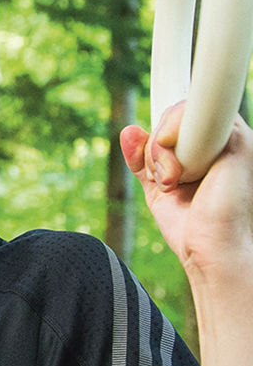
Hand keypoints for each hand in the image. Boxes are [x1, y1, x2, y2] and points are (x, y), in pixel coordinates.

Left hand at [120, 102, 252, 274]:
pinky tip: (179, 177)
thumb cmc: (191, 226)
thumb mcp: (158, 187)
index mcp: (209, 146)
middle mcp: (223, 137)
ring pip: (177, 114)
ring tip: (173, 183)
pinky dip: (171, 149)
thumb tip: (128, 130)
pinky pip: (192, 117)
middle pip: (171, 114)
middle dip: (154, 149)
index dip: (158, 139)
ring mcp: (232, 136)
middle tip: (166, 181)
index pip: (175, 119)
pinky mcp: (237, 140)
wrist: (210, 250)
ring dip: (161, 154)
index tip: (159, 172)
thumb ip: (144, 160)